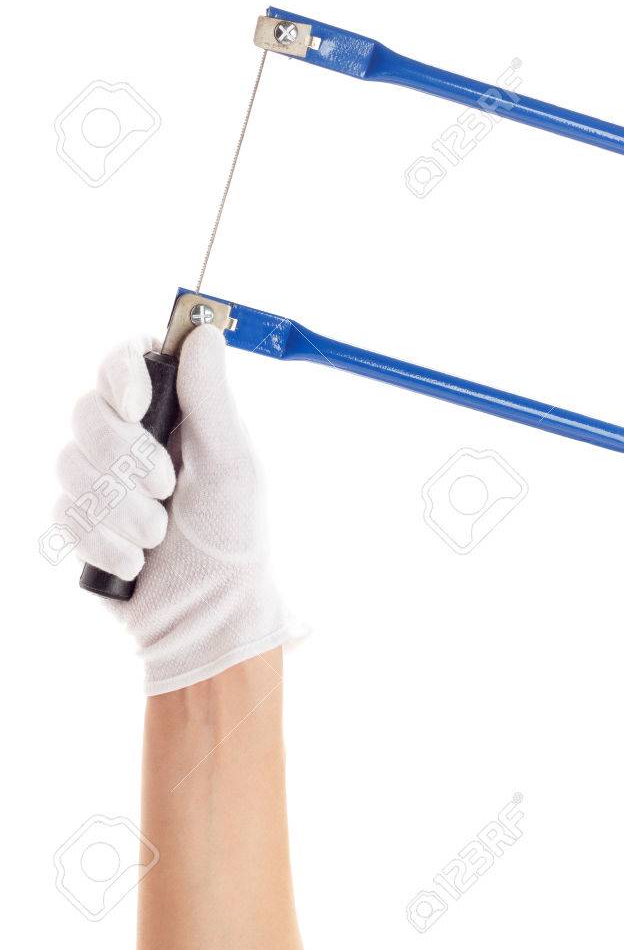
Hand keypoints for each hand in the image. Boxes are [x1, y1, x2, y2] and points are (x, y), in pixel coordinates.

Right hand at [55, 325, 303, 693]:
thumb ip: (212, 399)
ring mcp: (99, 478)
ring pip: (69, 463)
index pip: (124, 362)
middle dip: (124, 457)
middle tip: (166, 488)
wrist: (208, 616)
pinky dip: (102, 540)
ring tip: (158, 535)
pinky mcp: (79, 520)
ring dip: (119, 508)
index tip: (139, 405)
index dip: (121, 375)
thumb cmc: (233, 538)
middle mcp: (130, 437)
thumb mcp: (233, 465)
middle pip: (86, 411)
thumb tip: (203, 332)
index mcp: (172, 412)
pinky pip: (64, 512)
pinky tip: (135, 561)